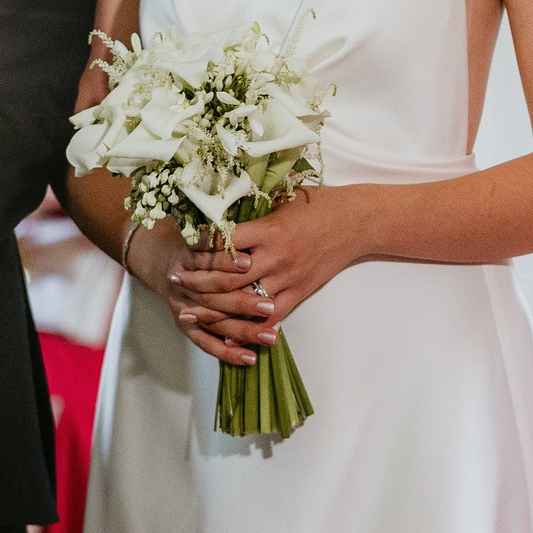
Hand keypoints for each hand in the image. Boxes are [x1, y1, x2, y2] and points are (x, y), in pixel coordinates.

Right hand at [129, 224, 267, 366]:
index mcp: (187, 257)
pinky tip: (249, 359)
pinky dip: (227, 352)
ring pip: (214, 322)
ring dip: (243, 330)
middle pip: (212, 295)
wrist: (168, 267)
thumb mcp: (206, 235)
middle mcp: (182, 283)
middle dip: (241, 302)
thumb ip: (224, 237)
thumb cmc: (198, 248)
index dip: (225, 261)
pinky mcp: (184, 326)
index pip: (206, 260)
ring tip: (270, 338)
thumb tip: (250, 242)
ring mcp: (182, 307)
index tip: (250, 263)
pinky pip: (206, 343)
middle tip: (269, 306)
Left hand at [173, 186, 364, 352]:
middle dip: (197, 280)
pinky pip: (271, 315)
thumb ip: (253, 210)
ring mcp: (289, 278)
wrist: (358, 221)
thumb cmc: (319, 204)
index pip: (223, 241)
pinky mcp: (300, 291)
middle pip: (227, 276)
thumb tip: (220, 210)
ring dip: (215, 308)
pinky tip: (230, 334)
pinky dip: (249, 327)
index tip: (180, 246)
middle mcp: (276, 256)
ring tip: (189, 311)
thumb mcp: (283, 198)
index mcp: (269, 229)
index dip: (198, 245)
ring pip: (245, 301)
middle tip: (174, 279)